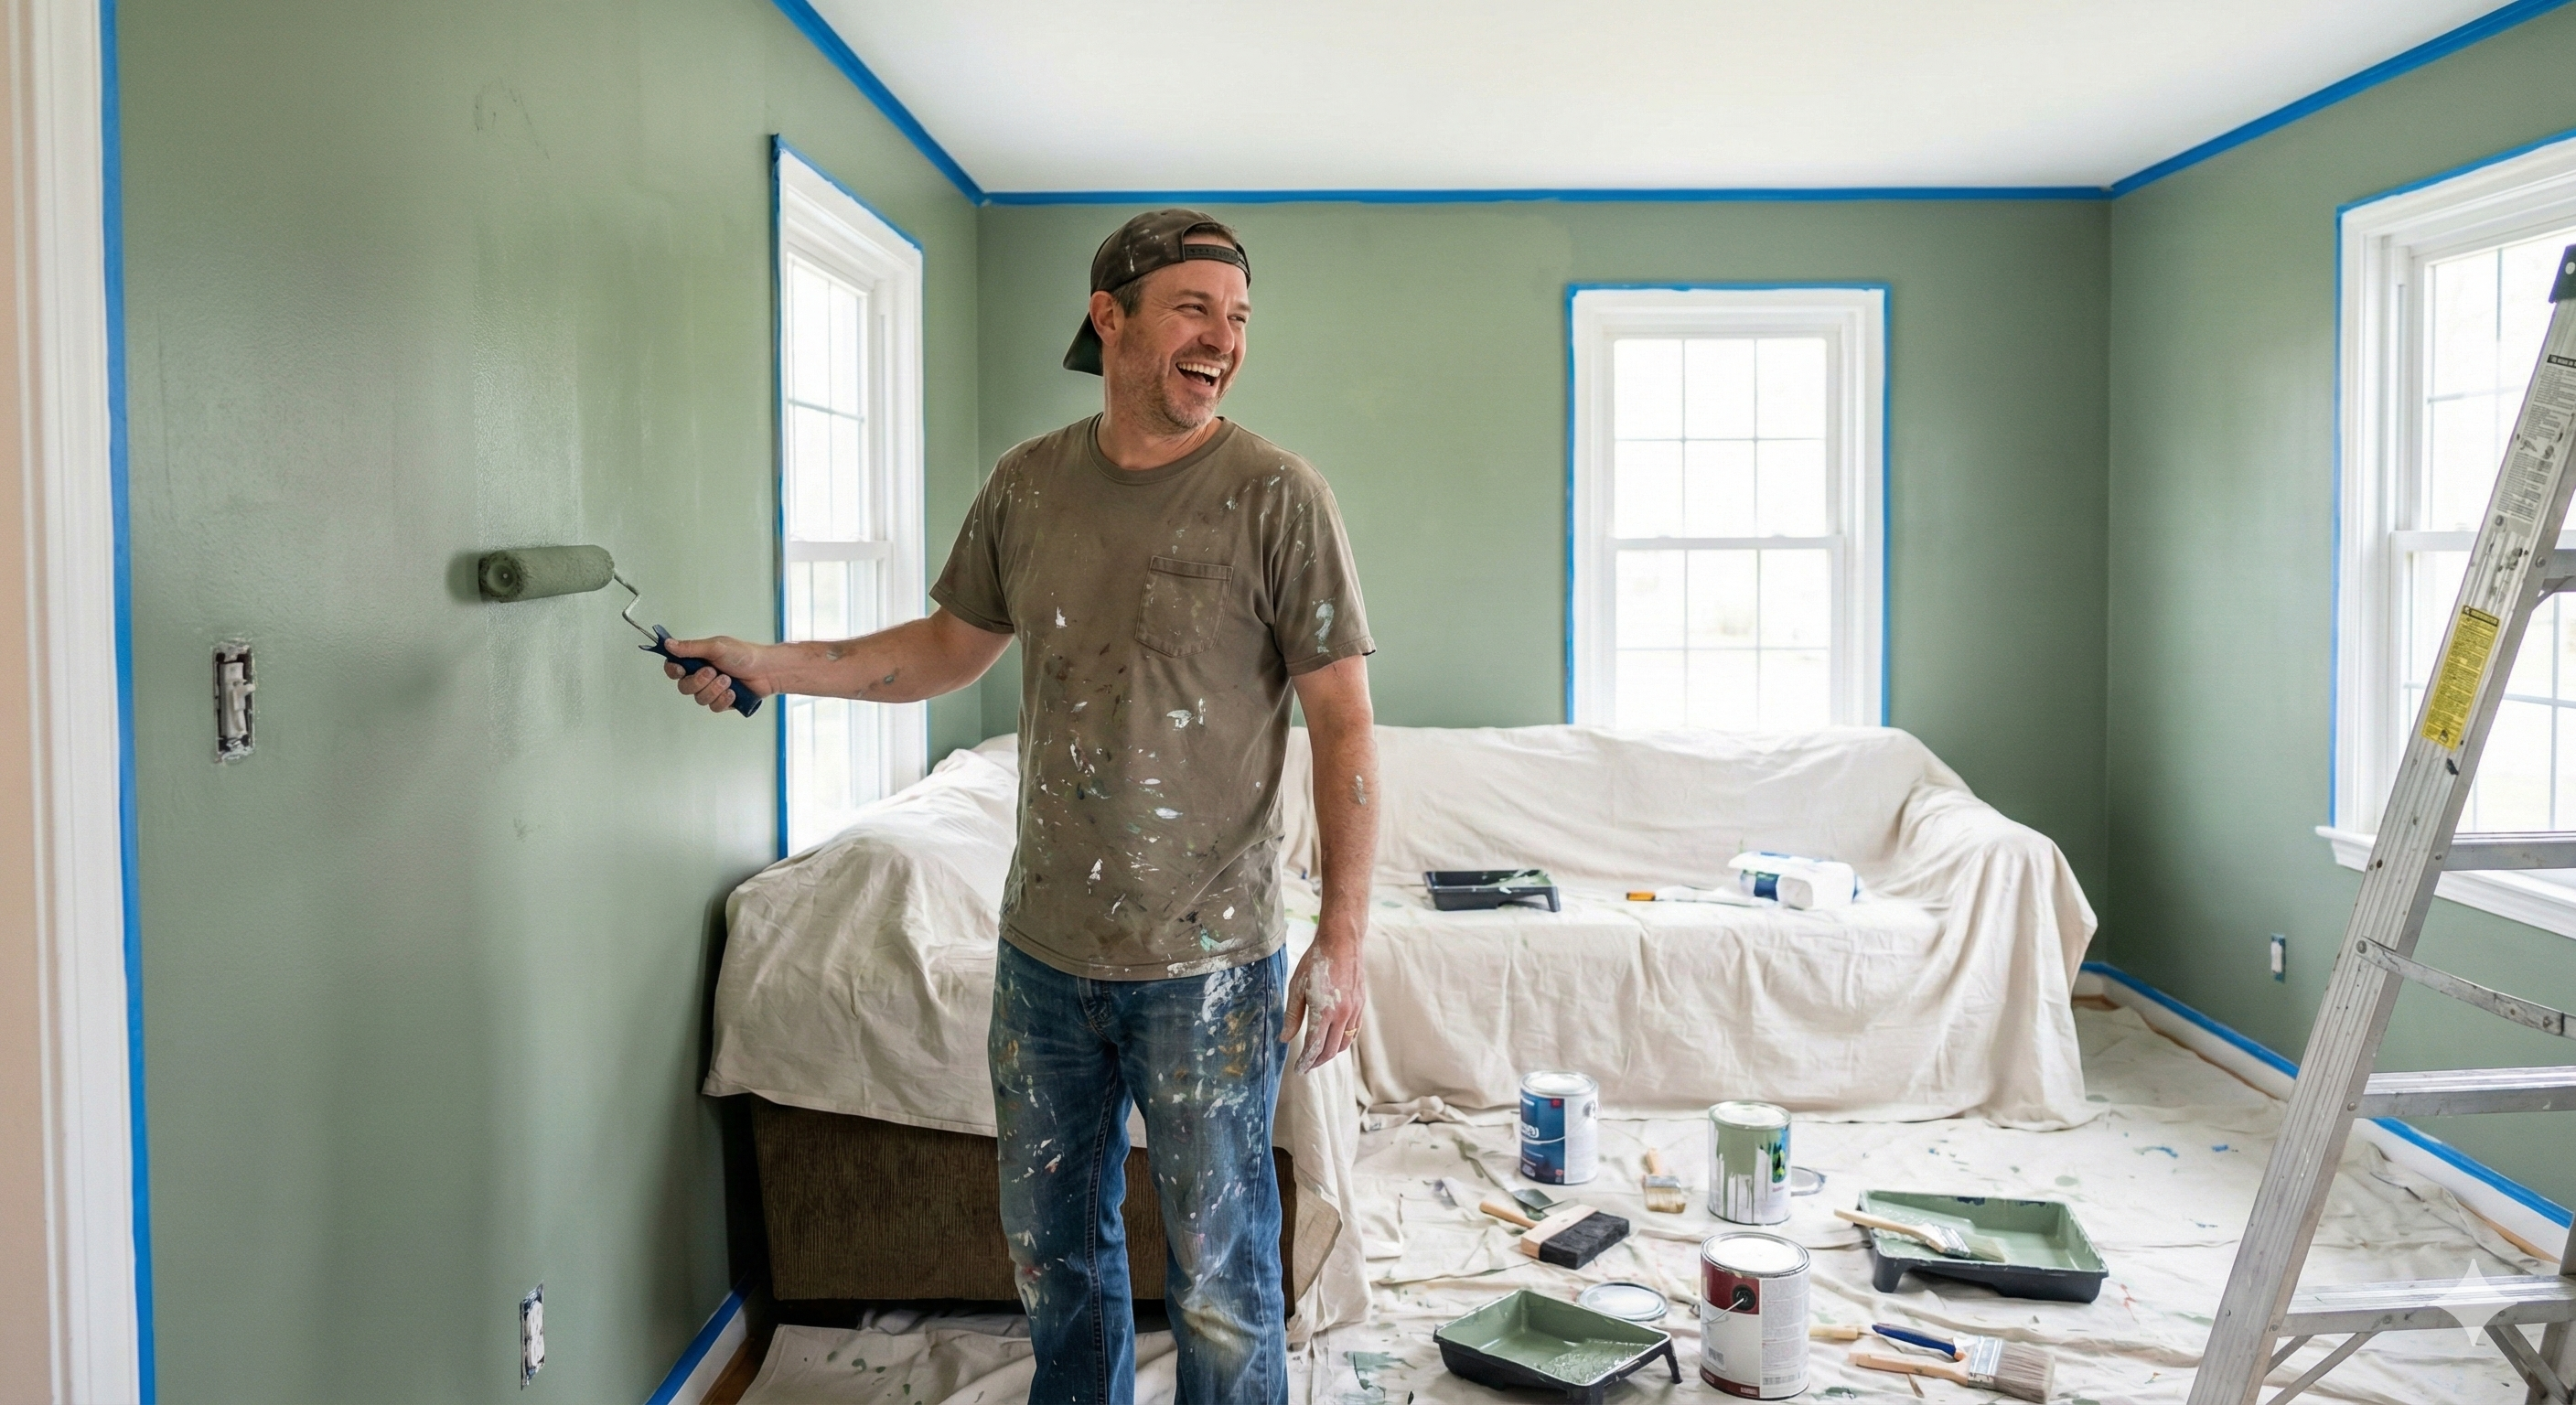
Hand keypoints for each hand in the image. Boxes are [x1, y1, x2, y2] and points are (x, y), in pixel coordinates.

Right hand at [662, 636, 770, 713]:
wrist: (767, 670)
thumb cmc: (743, 654)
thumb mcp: (716, 647)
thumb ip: (691, 648)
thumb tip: (668, 644)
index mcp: (697, 660)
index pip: (674, 668)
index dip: (673, 671)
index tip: (680, 669)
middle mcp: (701, 676)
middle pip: (684, 687)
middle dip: (698, 681)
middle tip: (713, 672)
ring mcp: (712, 690)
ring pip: (699, 699)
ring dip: (714, 689)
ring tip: (728, 680)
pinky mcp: (722, 702)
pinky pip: (714, 707)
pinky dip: (723, 699)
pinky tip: (733, 692)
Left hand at [1284, 926, 1365, 1074]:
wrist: (1342, 943)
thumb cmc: (1315, 962)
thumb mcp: (1297, 987)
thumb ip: (1292, 1016)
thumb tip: (1285, 1039)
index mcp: (1324, 1011)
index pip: (1314, 1047)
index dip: (1305, 1062)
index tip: (1298, 1070)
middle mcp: (1342, 1015)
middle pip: (1330, 1050)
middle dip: (1317, 1062)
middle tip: (1306, 1066)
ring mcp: (1354, 1011)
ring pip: (1344, 1043)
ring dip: (1330, 1053)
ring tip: (1318, 1055)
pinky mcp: (1360, 1005)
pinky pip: (1352, 1032)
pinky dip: (1342, 1041)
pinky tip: (1333, 1039)